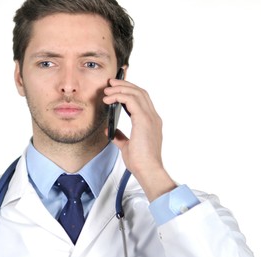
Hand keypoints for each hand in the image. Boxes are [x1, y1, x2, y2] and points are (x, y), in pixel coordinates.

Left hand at [103, 78, 175, 200]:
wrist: (148, 170)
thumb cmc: (140, 162)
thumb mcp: (127, 146)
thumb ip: (120, 137)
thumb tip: (111, 131)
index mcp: (151, 122)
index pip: (142, 99)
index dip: (130, 91)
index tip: (117, 88)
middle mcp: (153, 117)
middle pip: (140, 92)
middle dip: (125, 84)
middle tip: (111, 83)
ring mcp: (150, 118)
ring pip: (137, 93)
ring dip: (120, 88)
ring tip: (107, 90)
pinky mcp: (144, 120)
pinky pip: (131, 100)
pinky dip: (119, 96)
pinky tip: (109, 99)